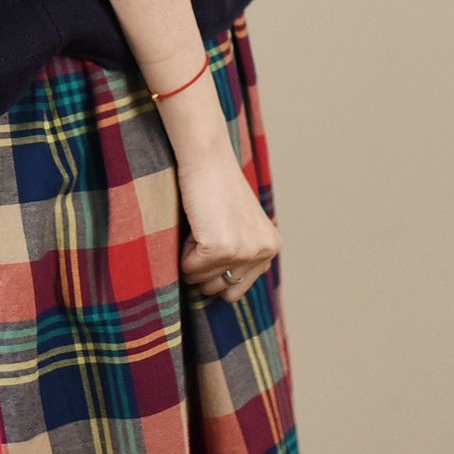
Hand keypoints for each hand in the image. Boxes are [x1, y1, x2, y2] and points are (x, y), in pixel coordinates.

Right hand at [177, 141, 282, 302]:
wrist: (207, 159)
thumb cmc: (216, 188)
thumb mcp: (241, 225)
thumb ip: (242, 255)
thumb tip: (226, 293)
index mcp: (271, 248)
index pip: (236, 290)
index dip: (215, 270)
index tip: (214, 240)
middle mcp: (264, 252)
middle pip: (220, 292)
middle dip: (204, 268)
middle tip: (207, 231)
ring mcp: (244, 251)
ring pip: (202, 282)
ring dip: (193, 259)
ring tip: (203, 226)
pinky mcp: (222, 248)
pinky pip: (189, 269)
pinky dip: (182, 252)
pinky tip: (196, 224)